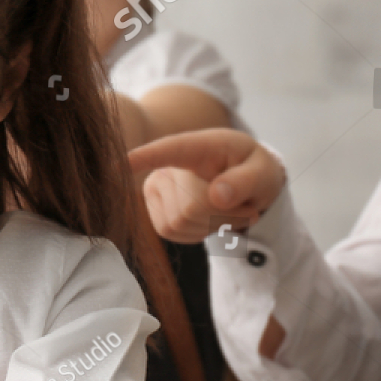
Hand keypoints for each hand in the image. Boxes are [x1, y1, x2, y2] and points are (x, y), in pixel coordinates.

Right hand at [127, 128, 285, 243]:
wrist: (245, 184)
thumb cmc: (253, 169)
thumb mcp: (263, 170)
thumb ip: (246, 180)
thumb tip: (219, 196)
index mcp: (194, 147)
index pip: (165, 151)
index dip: (142, 158)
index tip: (117, 164)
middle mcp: (167, 166)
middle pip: (189, 206)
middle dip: (223, 215)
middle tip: (247, 208)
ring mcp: (157, 191)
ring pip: (180, 223)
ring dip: (214, 226)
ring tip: (231, 212)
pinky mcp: (157, 214)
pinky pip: (175, 234)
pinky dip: (201, 234)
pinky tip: (213, 221)